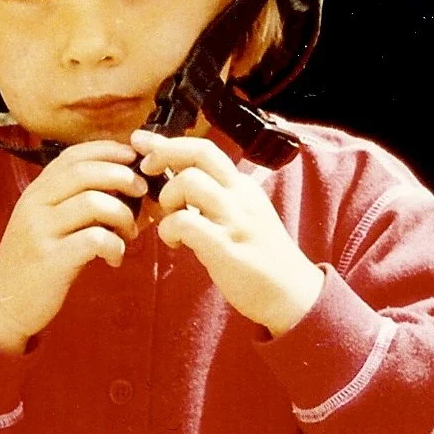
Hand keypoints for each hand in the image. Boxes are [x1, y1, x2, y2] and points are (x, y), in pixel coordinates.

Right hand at [0, 141, 146, 353]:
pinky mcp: (51, 259)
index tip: (133, 157)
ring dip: (123, 216)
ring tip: (128, 235)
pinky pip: (94, 239)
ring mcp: (41, 230)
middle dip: (123, 176)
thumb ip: (78, 202)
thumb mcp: (50, 223)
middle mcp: (36, 204)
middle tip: (142, 193)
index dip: (107, 150)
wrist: (2, 303)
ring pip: (94, 202)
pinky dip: (114, 246)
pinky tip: (114, 259)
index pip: (73, 155)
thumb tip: (126, 185)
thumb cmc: (37, 261)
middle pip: (86, 172)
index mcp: (37, 191)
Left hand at [132, 130, 323, 337]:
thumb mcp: (241, 216)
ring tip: (170, 219)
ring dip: (168, 197)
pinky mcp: (226, 248)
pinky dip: (169, 230)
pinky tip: (175, 243)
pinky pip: (185, 223)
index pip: (205, 149)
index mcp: (242, 187)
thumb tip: (177, 181)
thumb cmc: (258, 256)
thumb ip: (214, 198)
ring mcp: (235, 221)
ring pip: (190, 182)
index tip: (142, 140)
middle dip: (164, 152)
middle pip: (200, 152)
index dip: (169, 142)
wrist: (291, 294)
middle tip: (145, 168)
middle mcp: (240, 196)